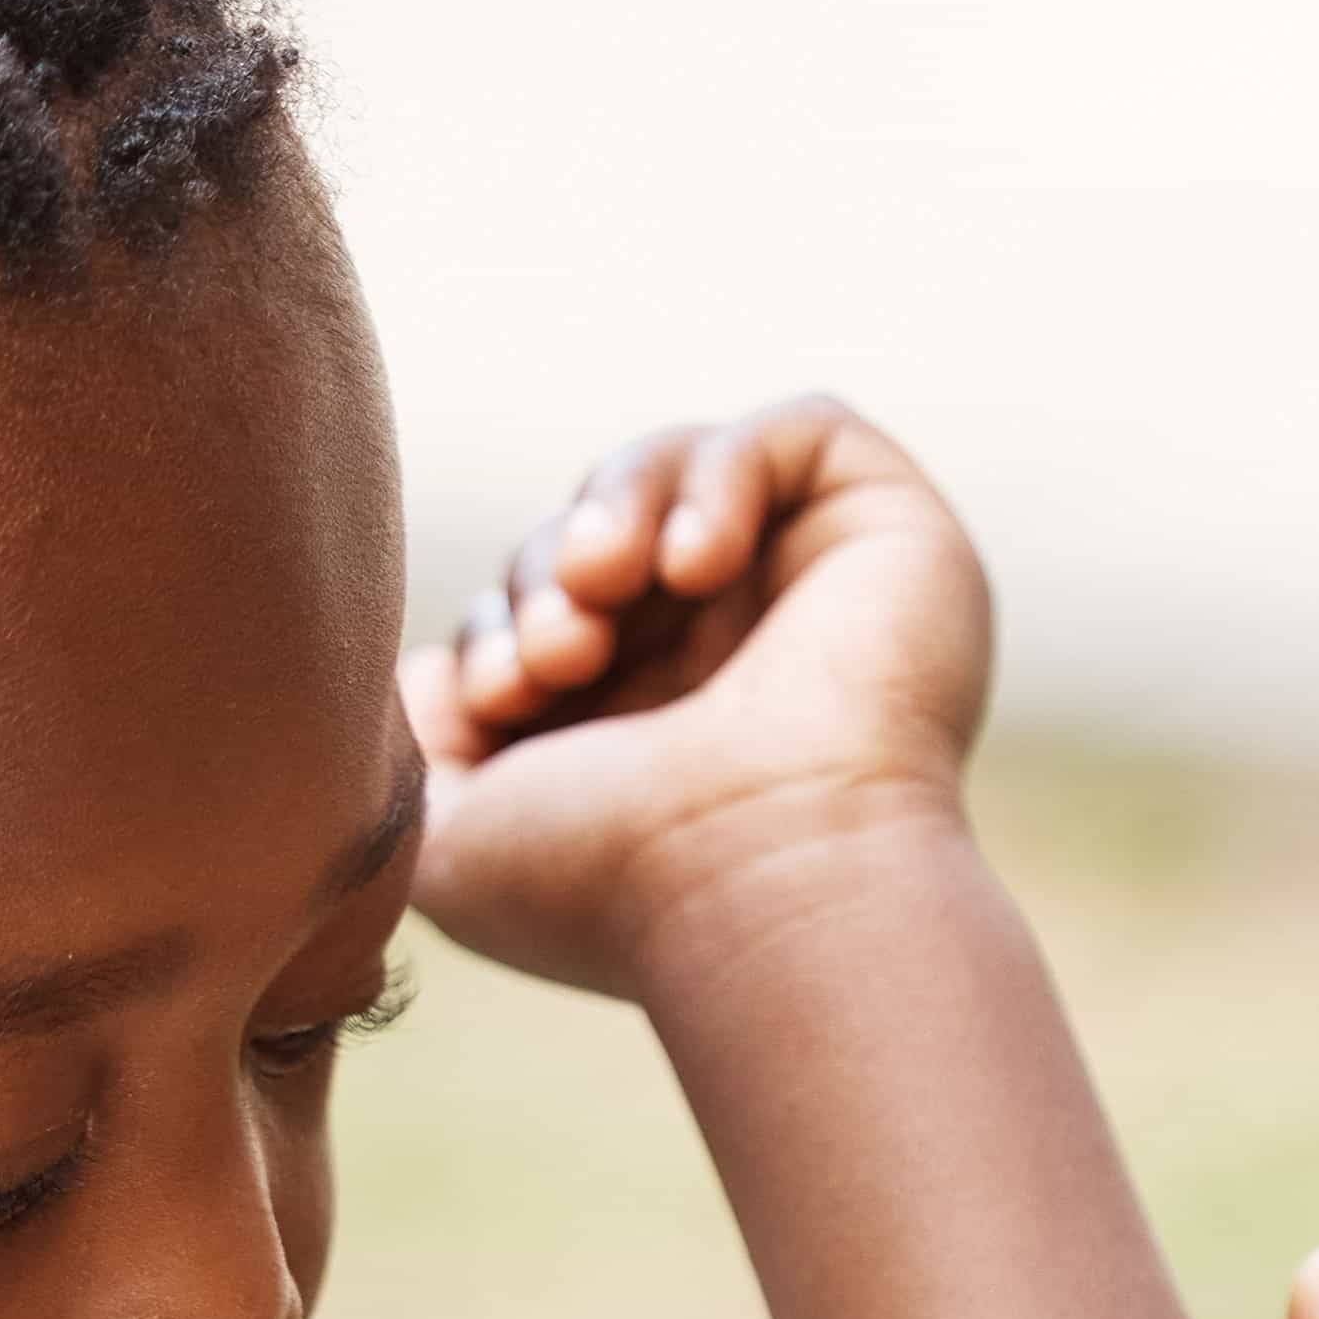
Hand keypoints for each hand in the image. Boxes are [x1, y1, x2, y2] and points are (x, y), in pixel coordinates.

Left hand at [405, 399, 992, 1007]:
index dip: (501, 624)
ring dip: (614, 511)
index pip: (549, 609)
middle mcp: (741, 663)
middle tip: (558, 650)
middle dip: (549, 570)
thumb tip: (440, 670)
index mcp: (651, 731)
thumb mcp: (454, 834)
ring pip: (682, 468)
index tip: (501, 691)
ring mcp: (818, 597)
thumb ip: (425, 741)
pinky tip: (695, 565)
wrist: (751, 888)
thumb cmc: (607, 883)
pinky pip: (795, 430)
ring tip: (601, 583)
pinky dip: (719, 474)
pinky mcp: (893, 537)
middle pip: (602, 533)